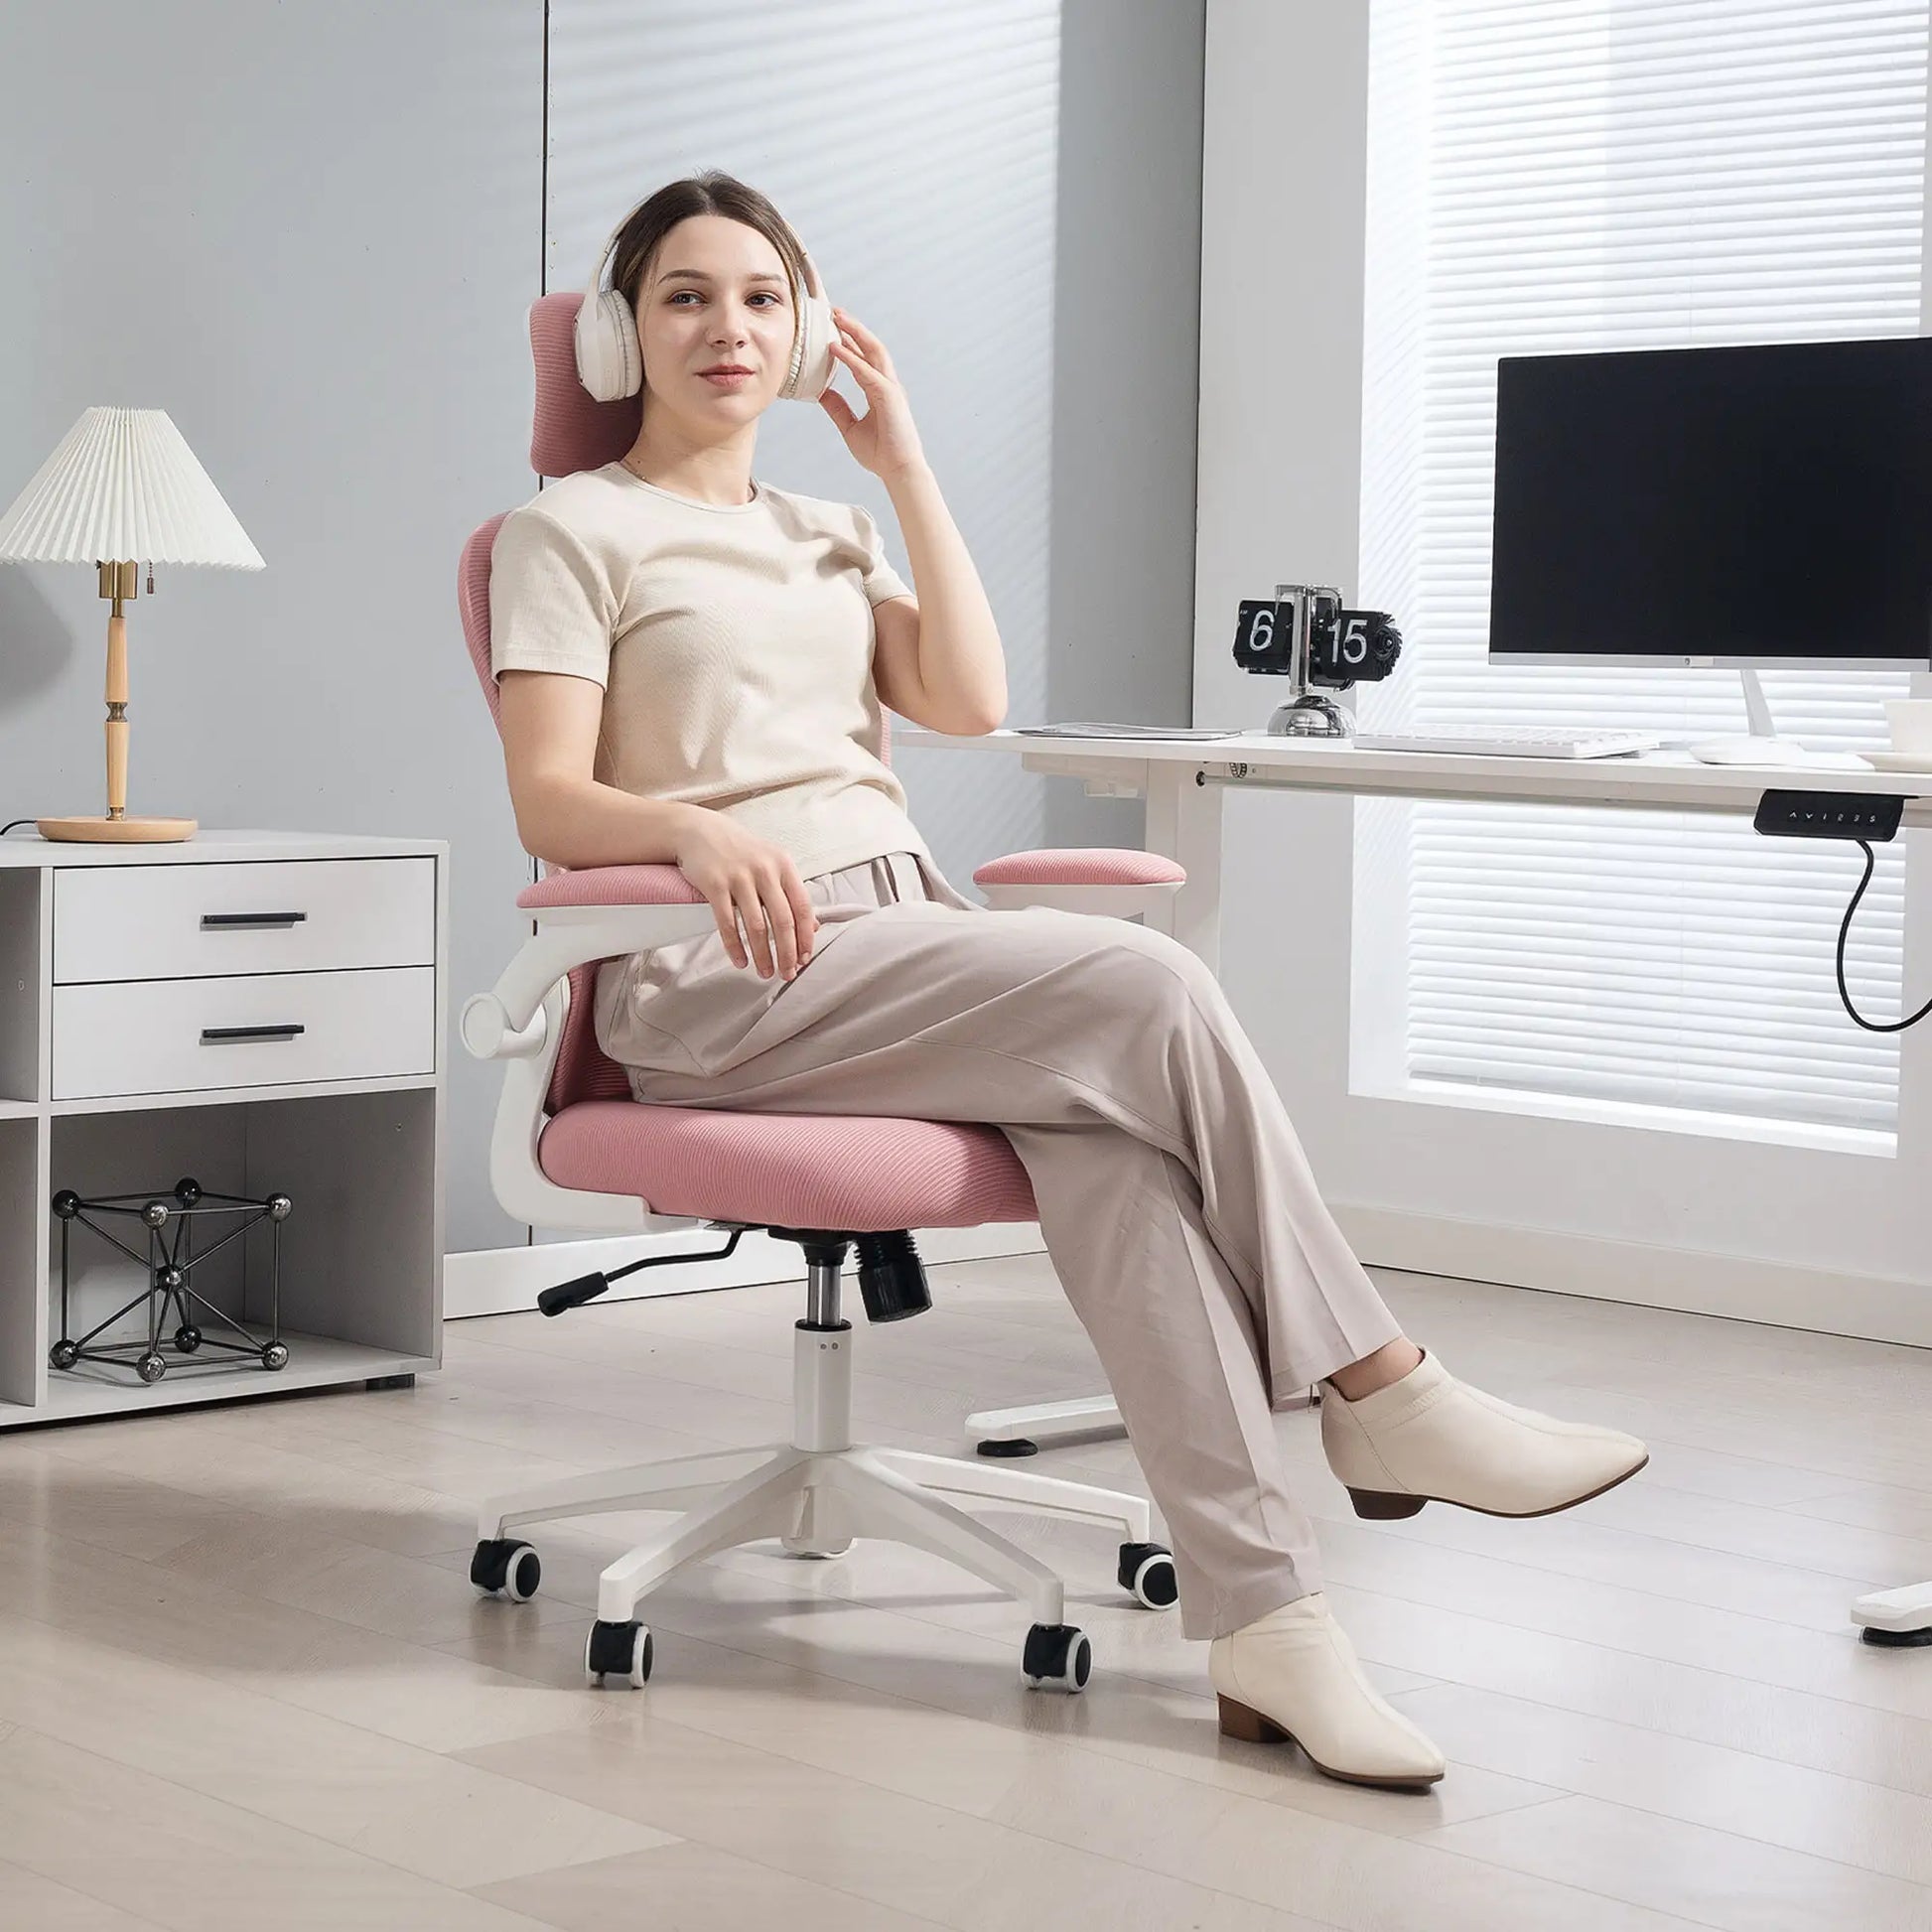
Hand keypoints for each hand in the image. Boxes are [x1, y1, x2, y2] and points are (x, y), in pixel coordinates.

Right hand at [670, 813, 817, 979]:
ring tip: (764, 973)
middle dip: (787, 953)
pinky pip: (727, 923)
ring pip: (756, 926)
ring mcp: (739, 877)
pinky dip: (735, 947)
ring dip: (762, 955)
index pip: (803, 907)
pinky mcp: (715, 884)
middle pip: (783, 921)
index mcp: (784, 865)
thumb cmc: (739, 851)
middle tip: (787, 974)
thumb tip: (812, 927)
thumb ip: (791, 893)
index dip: (805, 937)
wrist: (700, 831)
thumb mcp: (772, 864)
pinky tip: (740, 961)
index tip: (805, 958)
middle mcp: (765, 870)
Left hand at [819, 308, 925, 479]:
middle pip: (870, 348)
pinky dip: (851, 358)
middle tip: (834, 313)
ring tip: (837, 318)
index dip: (850, 343)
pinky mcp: (889, 396)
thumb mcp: (850, 427)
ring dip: (855, 333)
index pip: (864, 360)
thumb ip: (838, 409)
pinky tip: (835, 347)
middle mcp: (887, 385)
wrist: (898, 470)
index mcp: (879, 391)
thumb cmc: (881, 454)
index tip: (834, 329)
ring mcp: (890, 388)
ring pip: (873, 352)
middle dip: (853, 328)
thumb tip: (821, 394)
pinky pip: (867, 372)